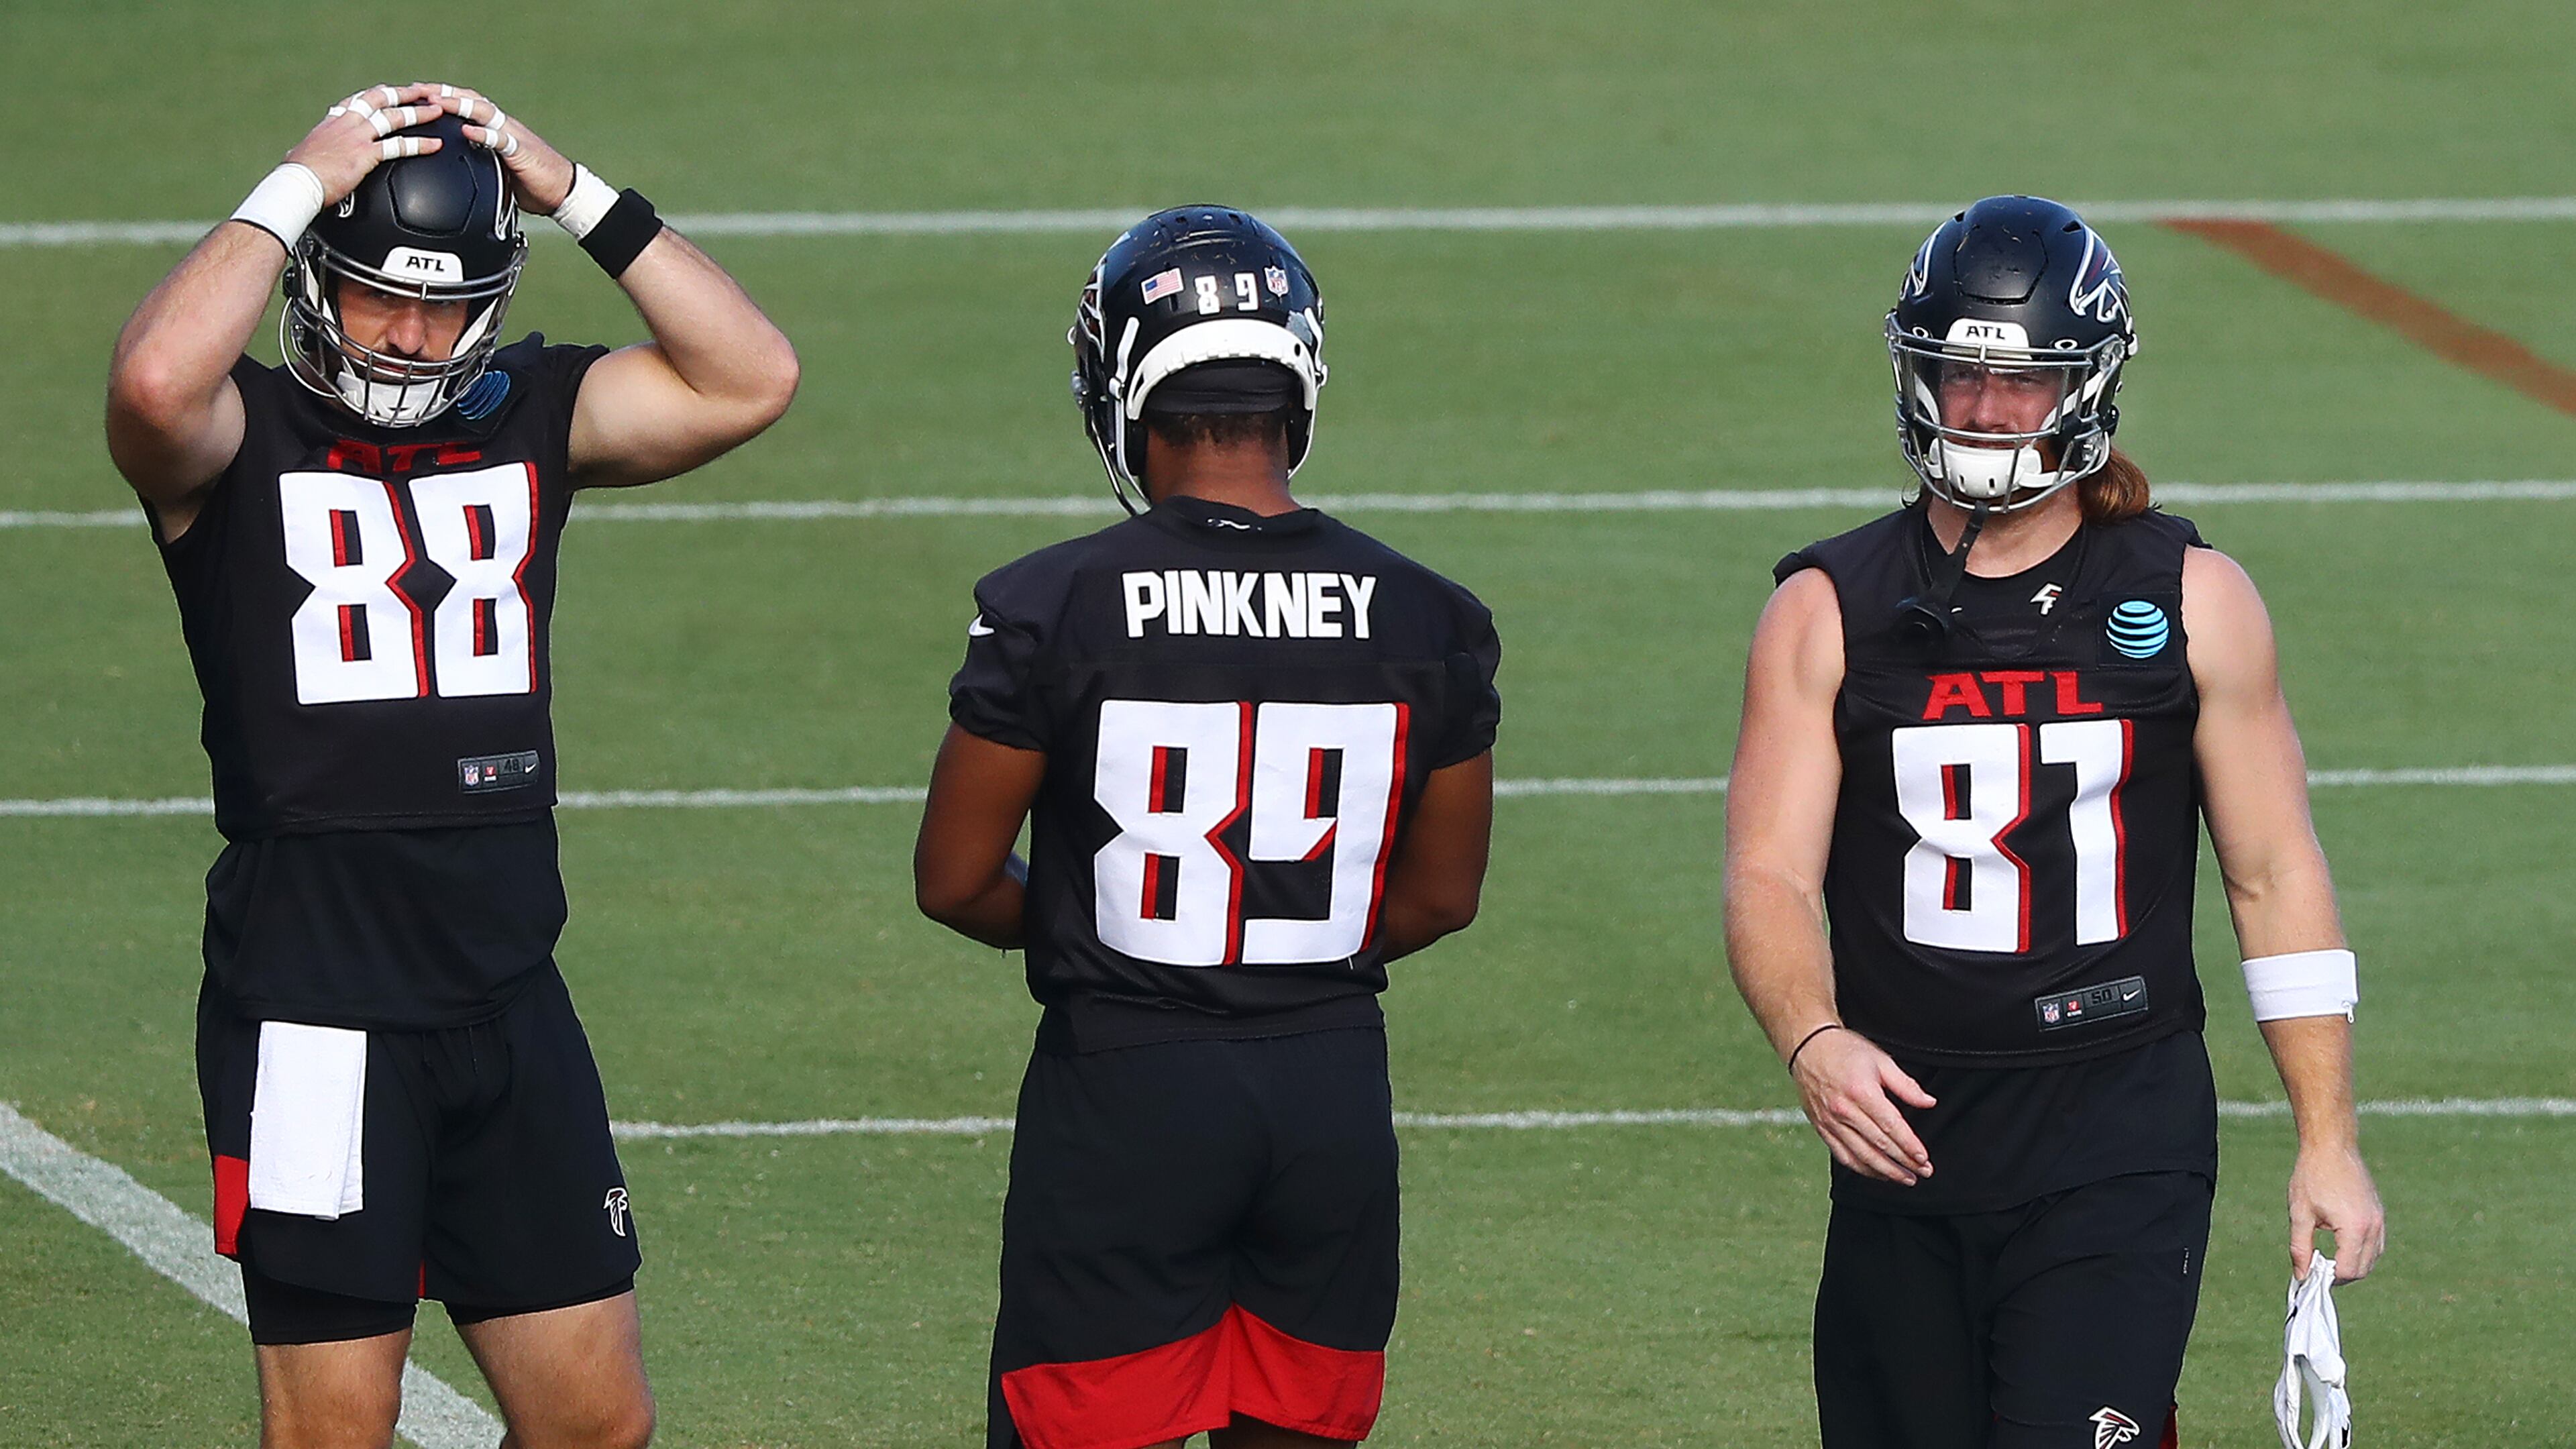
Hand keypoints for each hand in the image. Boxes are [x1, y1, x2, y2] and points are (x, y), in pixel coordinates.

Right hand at [283, 83, 447, 206]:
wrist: (297, 182)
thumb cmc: (298, 175)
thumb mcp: (302, 155)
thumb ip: (312, 152)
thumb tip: (297, 158)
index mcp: (332, 122)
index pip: (357, 100)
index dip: (375, 94)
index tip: (387, 89)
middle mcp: (346, 123)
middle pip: (379, 99)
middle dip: (403, 93)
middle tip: (422, 91)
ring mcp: (357, 136)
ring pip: (393, 117)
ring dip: (418, 112)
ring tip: (438, 110)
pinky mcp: (366, 154)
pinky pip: (399, 146)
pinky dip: (420, 144)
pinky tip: (436, 145)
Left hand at [422, 83, 576, 214]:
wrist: (563, 191)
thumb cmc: (532, 181)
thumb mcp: (498, 168)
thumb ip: (479, 158)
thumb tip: (454, 162)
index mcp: (496, 128)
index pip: (466, 102)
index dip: (441, 95)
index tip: (416, 93)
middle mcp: (503, 125)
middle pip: (470, 99)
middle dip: (441, 92)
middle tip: (415, 89)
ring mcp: (513, 136)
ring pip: (482, 111)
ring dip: (457, 104)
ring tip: (436, 101)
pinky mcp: (522, 152)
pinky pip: (500, 139)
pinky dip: (483, 133)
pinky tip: (467, 129)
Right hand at [1790, 1027, 1937, 1184]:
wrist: (1807, 1047)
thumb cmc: (1844, 1050)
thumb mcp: (1880, 1060)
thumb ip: (1905, 1085)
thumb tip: (1928, 1102)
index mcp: (1861, 1091)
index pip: (1891, 1126)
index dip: (1909, 1145)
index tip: (1924, 1158)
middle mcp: (1844, 1110)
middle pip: (1879, 1144)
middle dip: (1904, 1162)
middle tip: (1923, 1172)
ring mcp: (1830, 1121)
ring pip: (1861, 1155)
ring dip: (1886, 1171)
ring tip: (1905, 1178)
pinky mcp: (1822, 1128)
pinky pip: (1842, 1155)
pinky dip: (1862, 1168)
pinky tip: (1877, 1173)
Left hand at [2288, 1143, 2383, 1280]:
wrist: (2332, 1147)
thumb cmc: (2312, 1177)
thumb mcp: (2300, 1213)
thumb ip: (2300, 1248)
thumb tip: (2301, 1276)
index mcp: (2354, 1228)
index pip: (2347, 1270)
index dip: (2328, 1278)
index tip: (2312, 1273)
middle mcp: (2373, 1226)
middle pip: (2363, 1269)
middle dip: (2341, 1275)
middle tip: (2318, 1268)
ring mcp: (2379, 1220)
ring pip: (2373, 1258)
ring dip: (2353, 1264)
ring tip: (2328, 1256)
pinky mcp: (2379, 1214)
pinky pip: (2376, 1244)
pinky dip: (2362, 1252)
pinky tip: (2342, 1245)